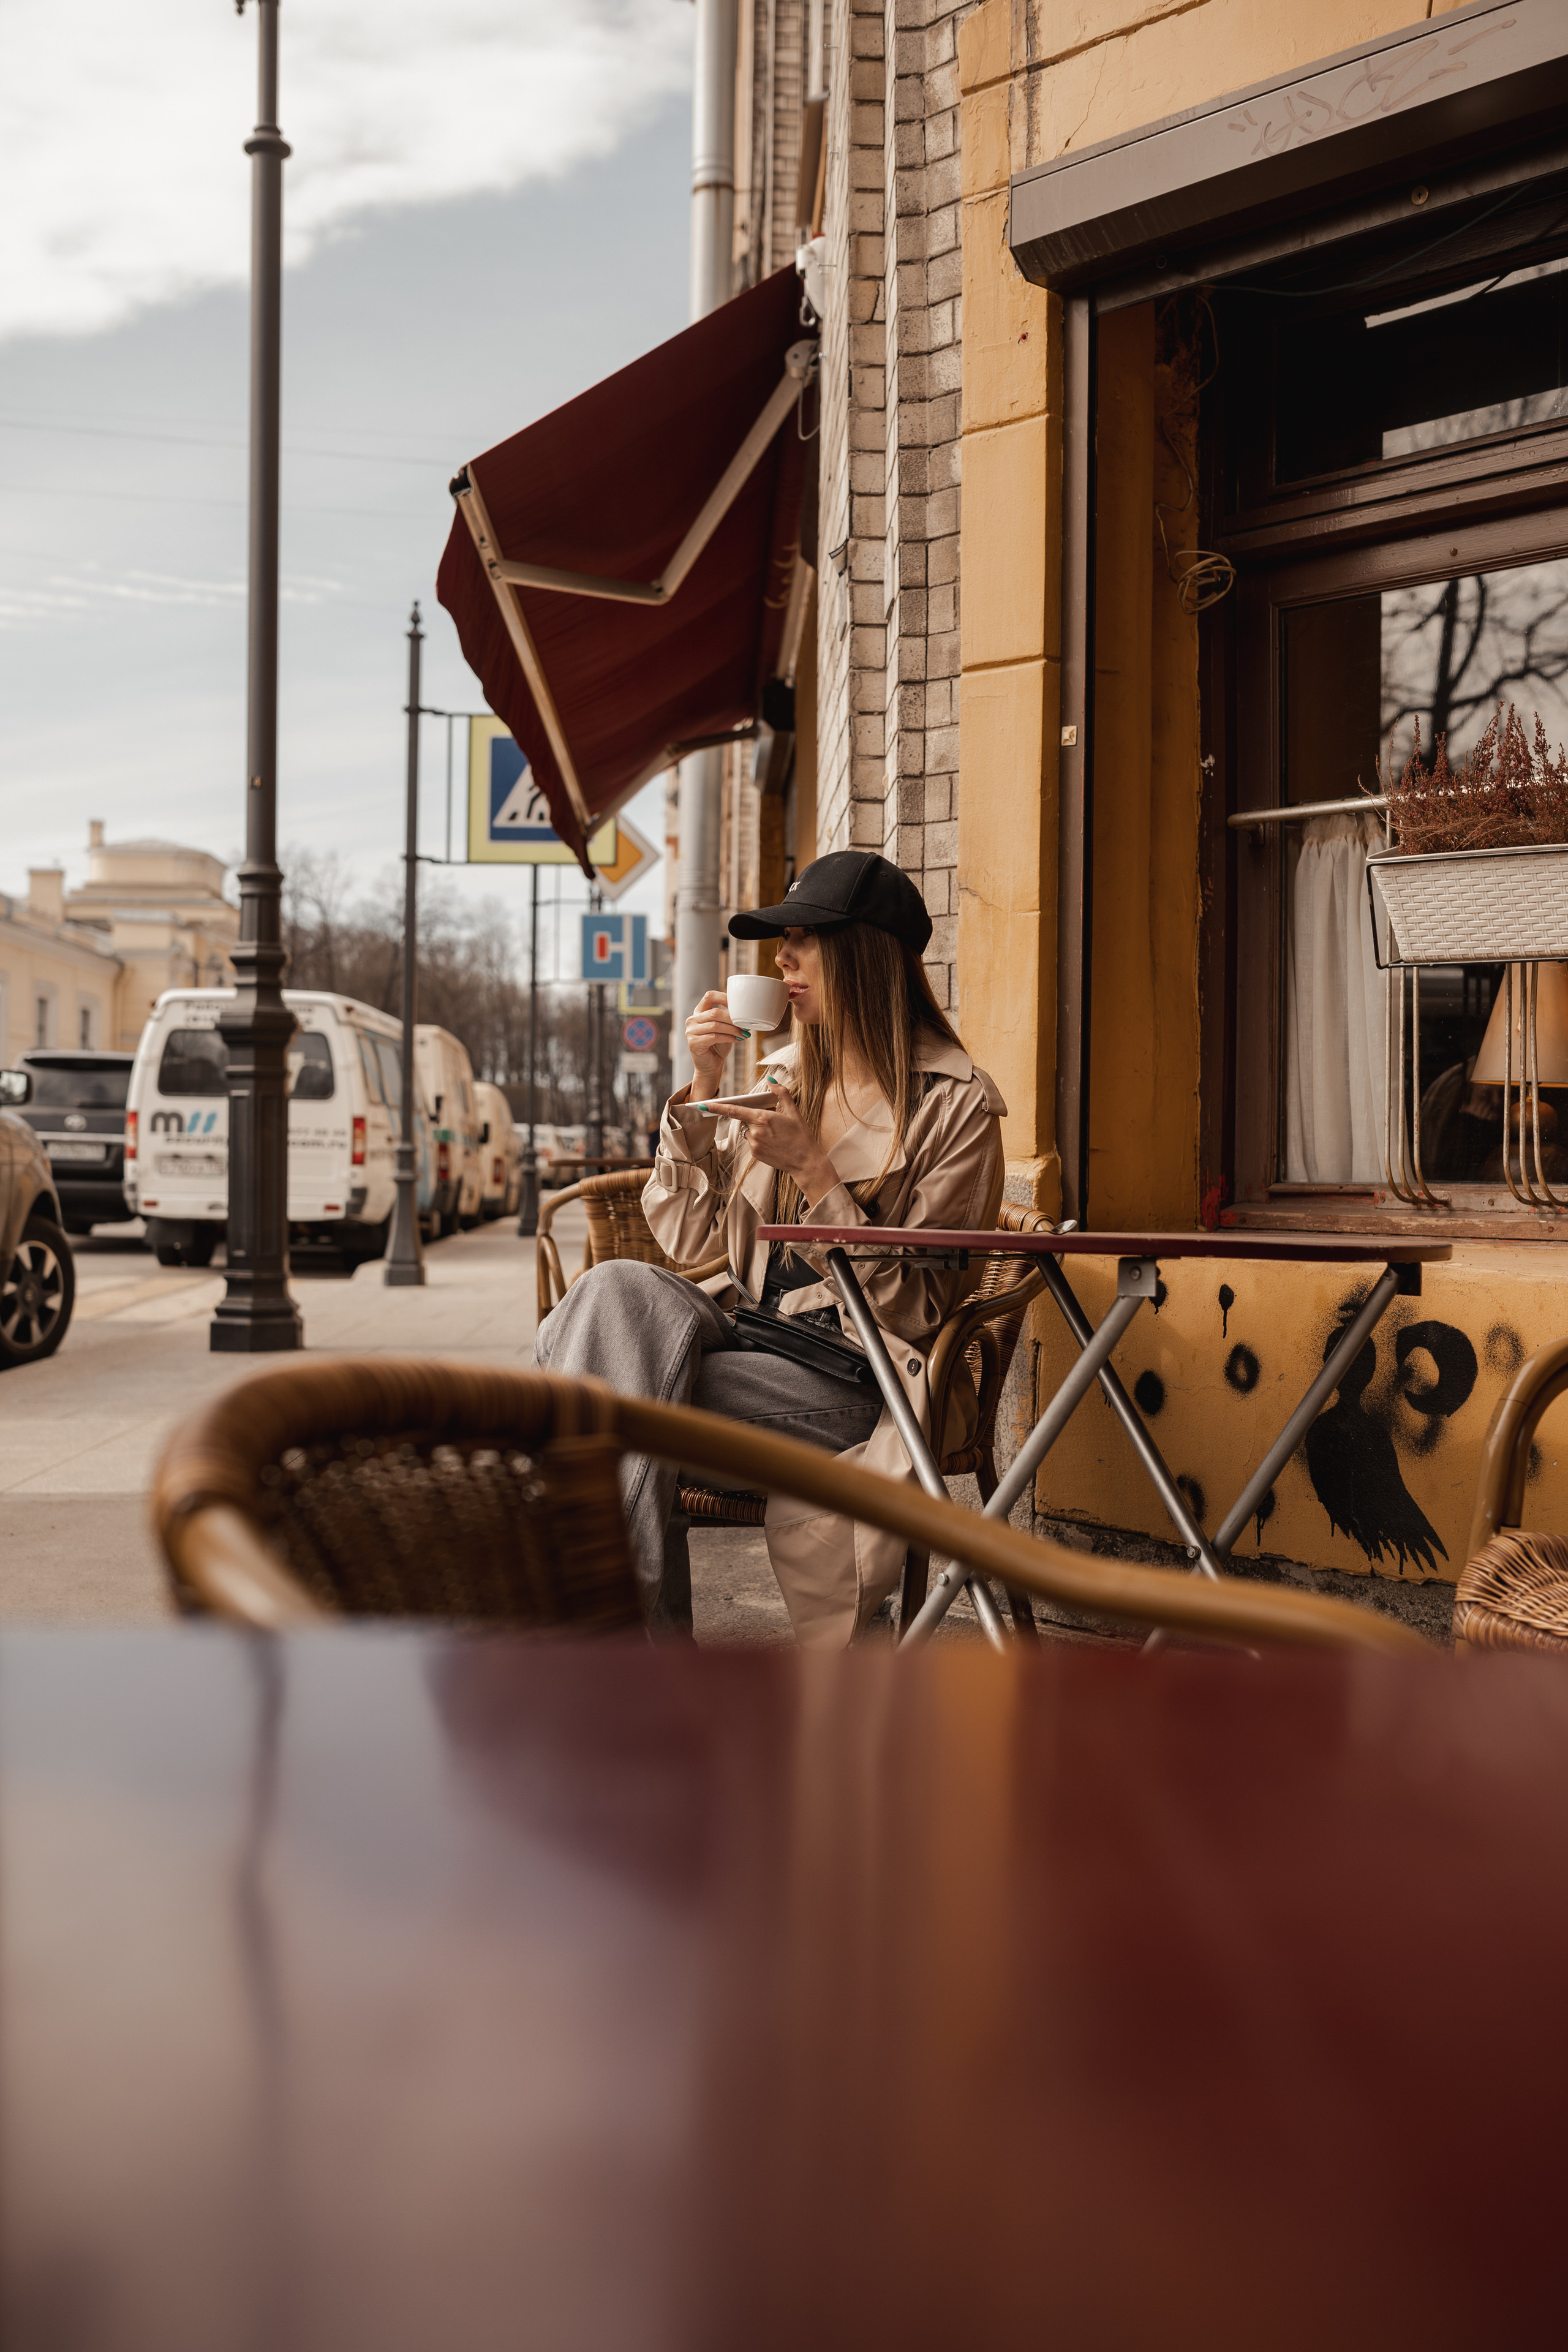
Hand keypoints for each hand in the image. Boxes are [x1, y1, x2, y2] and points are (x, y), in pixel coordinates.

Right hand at [685, 990, 744, 1098]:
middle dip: (732, 1018)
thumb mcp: (725, 1028)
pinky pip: (714, 1037)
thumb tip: (747, 1011)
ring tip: (743, 1033)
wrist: (710, 1066)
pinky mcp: (693, 1043)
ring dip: (732, 1029)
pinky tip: (737, 1039)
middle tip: (745, 1024)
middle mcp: (692, 1019)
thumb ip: (729, 1018)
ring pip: (715, 1025)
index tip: (738, 1004)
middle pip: (714, 1012)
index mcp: (699, 1012)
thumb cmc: (718, 1046)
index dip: (724, 997)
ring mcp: (690, 1031)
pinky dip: (728, 1037)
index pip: (709, 996)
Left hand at [727, 1087, 838, 1203]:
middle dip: (755, 1117)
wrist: (805, 1162)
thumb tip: (770, 1081)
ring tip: (776, 1135)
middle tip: (773, 1121)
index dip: (716, 1107)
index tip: (702, 1105)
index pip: (734, 1110)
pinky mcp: (755, 1154)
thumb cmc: (801, 1136)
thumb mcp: (794, 1112)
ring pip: (748, 1131)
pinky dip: (759, 1140)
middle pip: (745, 1119)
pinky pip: (751, 1142)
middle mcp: (755, 1132)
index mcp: (763, 1118)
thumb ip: (781, 1093)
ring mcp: (754, 1144)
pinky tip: (773, 1143)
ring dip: (757, 1129)